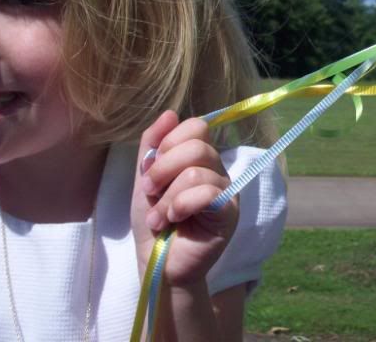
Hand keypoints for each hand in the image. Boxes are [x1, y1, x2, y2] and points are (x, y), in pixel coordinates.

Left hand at [131, 111, 238, 288]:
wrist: (156, 264)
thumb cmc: (153, 223)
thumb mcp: (145, 179)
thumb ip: (152, 146)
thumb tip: (169, 112)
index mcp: (200, 159)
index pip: (196, 126)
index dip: (169, 142)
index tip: (150, 169)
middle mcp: (218, 170)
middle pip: (198, 145)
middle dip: (163, 170)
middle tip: (150, 193)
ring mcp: (227, 191)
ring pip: (197, 172)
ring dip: (168, 197)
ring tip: (161, 216)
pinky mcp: (230, 213)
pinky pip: (208, 193)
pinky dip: (181, 205)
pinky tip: (174, 221)